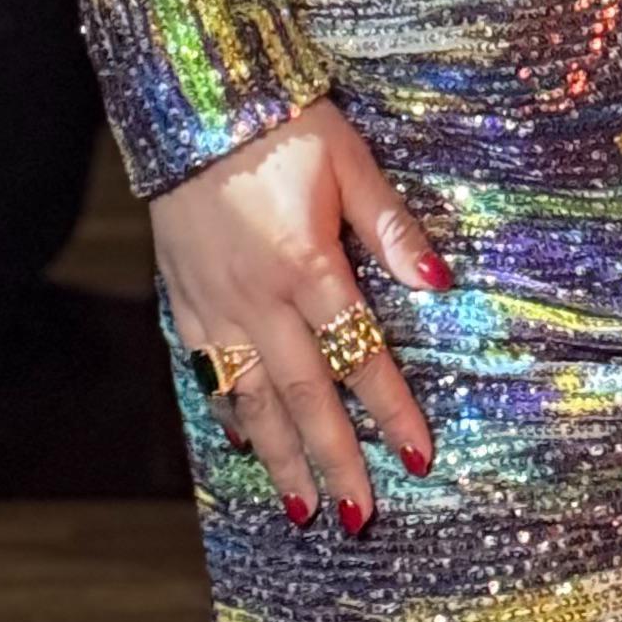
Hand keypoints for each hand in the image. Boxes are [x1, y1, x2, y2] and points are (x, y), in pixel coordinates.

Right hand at [147, 97, 444, 530]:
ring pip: (252, 401)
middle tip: (360, 517)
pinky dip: (228, 415)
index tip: (418, 457)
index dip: (392, 409)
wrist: (191, 104)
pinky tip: (245, 442)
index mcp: (307, 266)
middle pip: (306, 397)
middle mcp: (258, 300)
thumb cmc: (281, 125)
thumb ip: (391, 228)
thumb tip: (440, 286)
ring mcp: (214, 307)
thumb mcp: (349, 161)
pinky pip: (206, 376)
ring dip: (281, 458)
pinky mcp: (182, 302)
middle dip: (336, 461)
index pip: (360, 354)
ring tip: (304, 509)